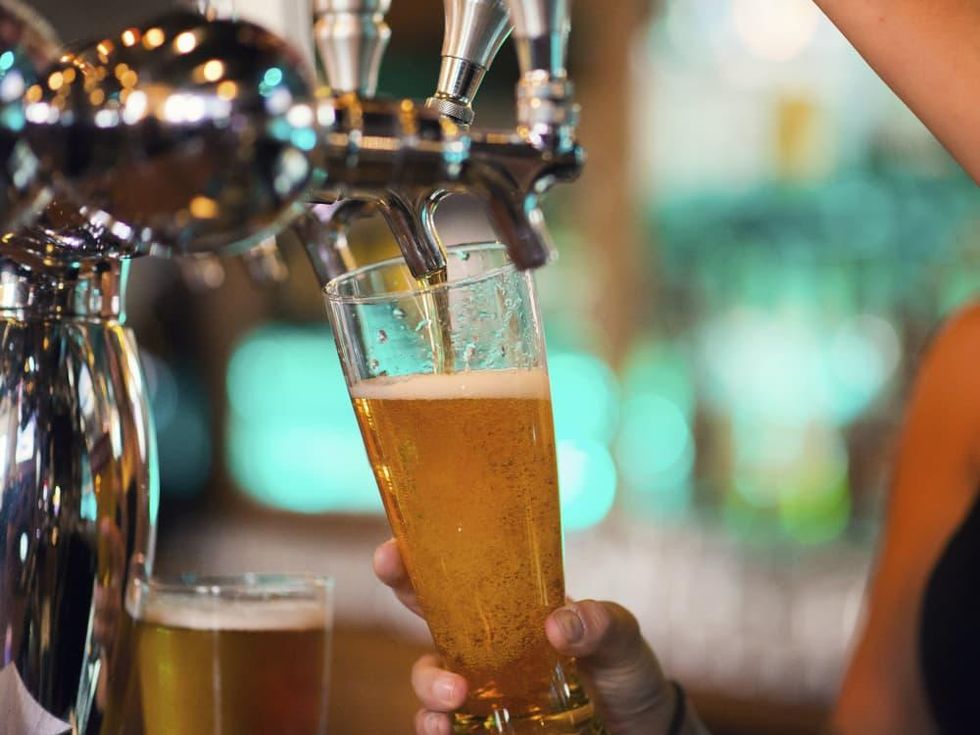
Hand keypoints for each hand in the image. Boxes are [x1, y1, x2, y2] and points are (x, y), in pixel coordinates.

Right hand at [373, 538, 696, 734]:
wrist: (640, 725)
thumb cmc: (623, 667)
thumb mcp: (620, 636)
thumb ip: (599, 623)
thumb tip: (559, 623)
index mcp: (512, 606)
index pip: (462, 571)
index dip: (423, 552)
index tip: (398, 542)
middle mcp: (485, 641)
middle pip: (426, 608)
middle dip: (401, 585)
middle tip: (390, 571)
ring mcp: (481, 685)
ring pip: (428, 675)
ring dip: (428, 682)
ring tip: (453, 695)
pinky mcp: (484, 726)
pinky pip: (444, 726)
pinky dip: (434, 727)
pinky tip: (443, 730)